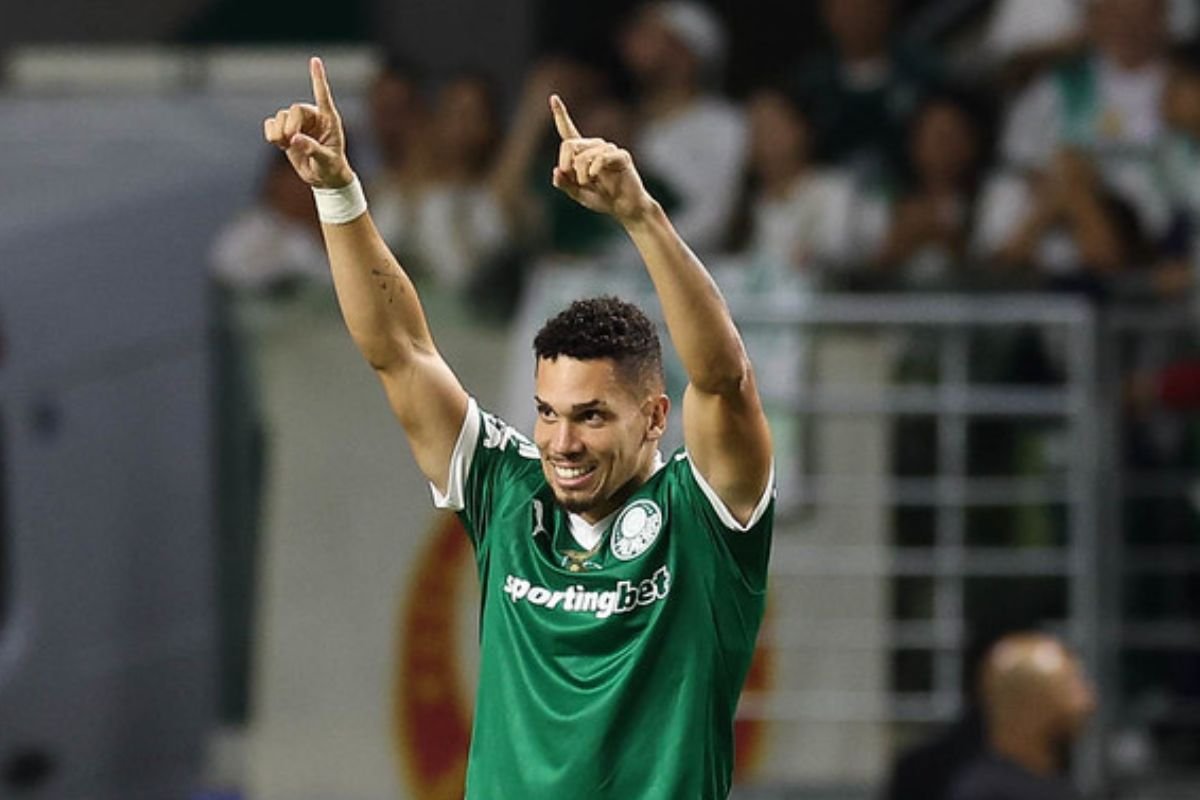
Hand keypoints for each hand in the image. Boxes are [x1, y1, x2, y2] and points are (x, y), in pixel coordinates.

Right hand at [263, 57, 354, 188]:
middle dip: (289, 125)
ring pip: (281, 117)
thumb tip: (295, 139)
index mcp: (329, 120)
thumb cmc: (331, 167)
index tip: (315, 60)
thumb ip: (312, 149)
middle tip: (290, 141)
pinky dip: (271, 133)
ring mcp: (298, 123)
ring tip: (285, 146)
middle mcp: (313, 117)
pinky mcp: (286, 131)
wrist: (323, 178)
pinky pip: (271, 124)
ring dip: (279, 132)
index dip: (317, 78)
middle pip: (294, 109)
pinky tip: (280, 144)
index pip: (322, 95)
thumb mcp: (326, 160)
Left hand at [549, 95, 654, 223]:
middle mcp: (595, 147)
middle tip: (570, 178)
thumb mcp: (578, 194)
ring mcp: (609, 149)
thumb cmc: (602, 198)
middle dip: (565, 163)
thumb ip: (565, 184)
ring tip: (588, 183)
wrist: (625, 208)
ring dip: (581, 174)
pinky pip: (602, 158)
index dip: (560, 114)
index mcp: (582, 153)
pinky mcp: (621, 156)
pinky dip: (594, 169)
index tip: (553, 98)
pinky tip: (595, 176)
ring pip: (584, 155)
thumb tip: (556, 171)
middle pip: (570, 144)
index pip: (568, 131)